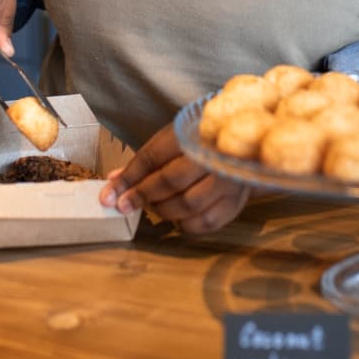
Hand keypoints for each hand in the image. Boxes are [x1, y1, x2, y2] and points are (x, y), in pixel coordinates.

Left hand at [99, 124, 250, 234]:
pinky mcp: (236, 201)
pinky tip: (177, 218)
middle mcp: (213, 156)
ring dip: (161, 210)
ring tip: (151, 206)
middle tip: (123, 204)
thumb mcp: (173, 138)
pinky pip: (205, 222)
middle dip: (142, 195)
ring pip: (187, 204)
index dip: (129, 177)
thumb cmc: (201, 140)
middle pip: (170, 181)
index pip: (154, 157)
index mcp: (193, 133)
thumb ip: (145, 160)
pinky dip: (185, 225)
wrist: (248, 140)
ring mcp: (228, 180)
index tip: (109, 194)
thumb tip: (113, 180)